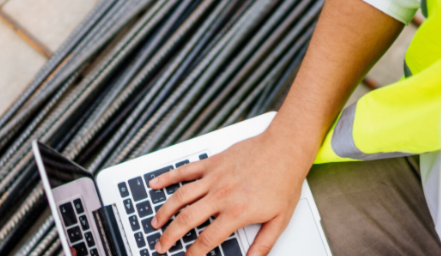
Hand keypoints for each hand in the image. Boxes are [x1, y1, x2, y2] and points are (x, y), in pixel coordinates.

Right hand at [147, 131, 313, 255]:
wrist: (285, 148)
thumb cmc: (284, 180)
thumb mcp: (279, 219)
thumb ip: (264, 244)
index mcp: (236, 212)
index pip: (207, 239)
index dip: (194, 253)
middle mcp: (221, 195)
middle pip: (186, 220)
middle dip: (170, 236)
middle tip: (161, 245)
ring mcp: (214, 177)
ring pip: (180, 197)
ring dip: (164, 211)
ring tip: (155, 223)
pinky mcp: (212, 162)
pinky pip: (185, 170)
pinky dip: (168, 177)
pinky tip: (155, 184)